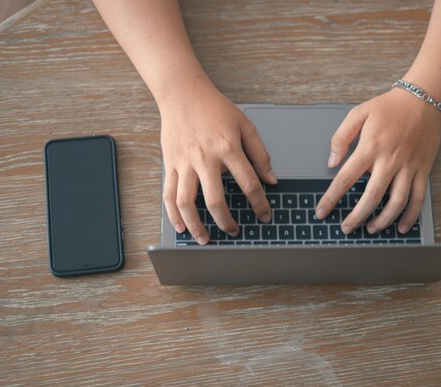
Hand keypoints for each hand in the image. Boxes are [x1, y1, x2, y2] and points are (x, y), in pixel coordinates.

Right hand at [159, 76, 276, 244]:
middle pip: (215, 200)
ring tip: (205, 238)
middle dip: (227, 222)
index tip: (265, 216)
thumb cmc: (215, 109)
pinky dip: (173, 215)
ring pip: (186, 202)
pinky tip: (181, 227)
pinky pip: (168, 195)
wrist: (183, 94)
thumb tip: (271, 180)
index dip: (260, 204)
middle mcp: (204, 157)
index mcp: (228, 147)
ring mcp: (184, 162)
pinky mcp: (169, 164)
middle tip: (235, 231)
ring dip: (196, 225)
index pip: (248, 184)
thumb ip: (260, 154)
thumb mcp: (245, 126)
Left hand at [316, 88, 440, 234]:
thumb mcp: (358, 113)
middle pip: (371, 197)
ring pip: (396, 202)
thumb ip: (341, 138)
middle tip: (346, 228)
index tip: (322, 212)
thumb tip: (331, 162)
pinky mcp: (423, 169)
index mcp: (370, 147)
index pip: (345, 179)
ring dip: (383, 220)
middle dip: (357, 217)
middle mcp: (389, 160)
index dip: (331, 198)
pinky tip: (401, 227)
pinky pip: (418, 198)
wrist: (423, 99)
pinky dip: (410, 216)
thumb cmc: (389, 107)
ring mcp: (408, 166)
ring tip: (371, 229)